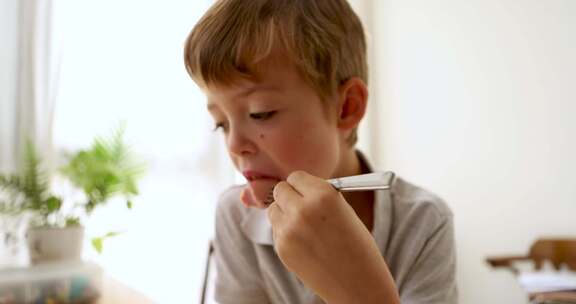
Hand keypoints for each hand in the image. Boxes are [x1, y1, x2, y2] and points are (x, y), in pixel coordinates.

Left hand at [267, 171, 399, 303]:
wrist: (358, 285)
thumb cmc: (357, 247)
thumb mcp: (344, 210)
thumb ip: (319, 196)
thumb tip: (296, 187)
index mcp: (324, 194)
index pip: (296, 176)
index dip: (302, 185)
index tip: (307, 192)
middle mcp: (303, 209)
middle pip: (280, 190)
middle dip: (289, 196)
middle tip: (302, 207)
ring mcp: (289, 229)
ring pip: (273, 209)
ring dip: (284, 214)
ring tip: (305, 227)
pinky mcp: (281, 248)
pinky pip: (276, 230)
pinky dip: (286, 233)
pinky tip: (305, 244)